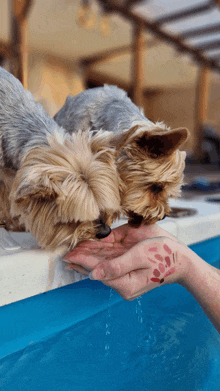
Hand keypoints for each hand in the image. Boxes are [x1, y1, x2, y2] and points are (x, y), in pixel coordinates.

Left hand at [64, 224, 189, 299]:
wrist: (180, 257)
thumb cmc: (164, 256)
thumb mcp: (140, 258)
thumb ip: (116, 266)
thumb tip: (93, 275)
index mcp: (125, 284)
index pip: (98, 271)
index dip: (84, 261)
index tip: (70, 255)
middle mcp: (122, 280)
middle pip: (97, 268)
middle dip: (82, 260)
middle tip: (65, 254)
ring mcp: (124, 272)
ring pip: (101, 262)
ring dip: (88, 256)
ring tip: (72, 252)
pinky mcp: (126, 264)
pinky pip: (109, 258)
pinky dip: (97, 252)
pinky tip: (86, 249)